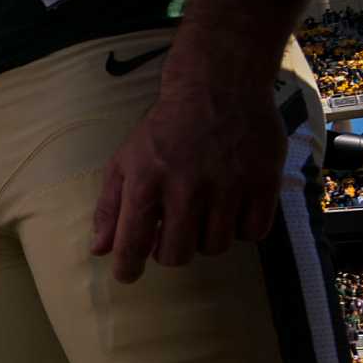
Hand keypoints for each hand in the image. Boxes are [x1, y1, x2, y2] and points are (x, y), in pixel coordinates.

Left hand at [91, 72, 285, 282]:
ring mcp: (228, 184)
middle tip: (172, 234)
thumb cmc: (164, 129)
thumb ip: (110, 206)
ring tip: (203, 214)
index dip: (127, 268)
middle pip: (177, 255)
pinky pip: (253, 232)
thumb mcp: (125, 161)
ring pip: (215, 246)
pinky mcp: (263, 181)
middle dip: (170, 252)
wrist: (217, 87)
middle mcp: (186, 186)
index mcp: (146, 181)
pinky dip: (242, 227)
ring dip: (206, 238)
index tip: (127, 275)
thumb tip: (99, 249)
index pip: (133, 243)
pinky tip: (232, 207)